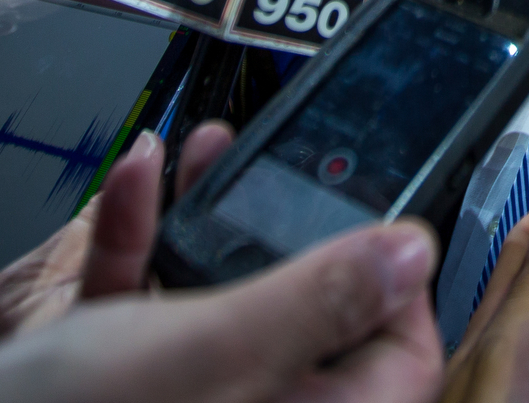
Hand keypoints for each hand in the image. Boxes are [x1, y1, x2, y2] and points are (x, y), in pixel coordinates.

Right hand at [0, 122, 443, 402]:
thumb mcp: (205, 348)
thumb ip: (314, 297)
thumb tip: (410, 252)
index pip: (399, 357)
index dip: (398, 282)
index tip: (382, 217)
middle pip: (306, 316)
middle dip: (284, 223)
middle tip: (281, 163)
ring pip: (220, 299)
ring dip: (207, 217)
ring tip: (203, 150)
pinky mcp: (118, 391)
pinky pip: (150, 307)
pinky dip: (141, 241)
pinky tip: (134, 179)